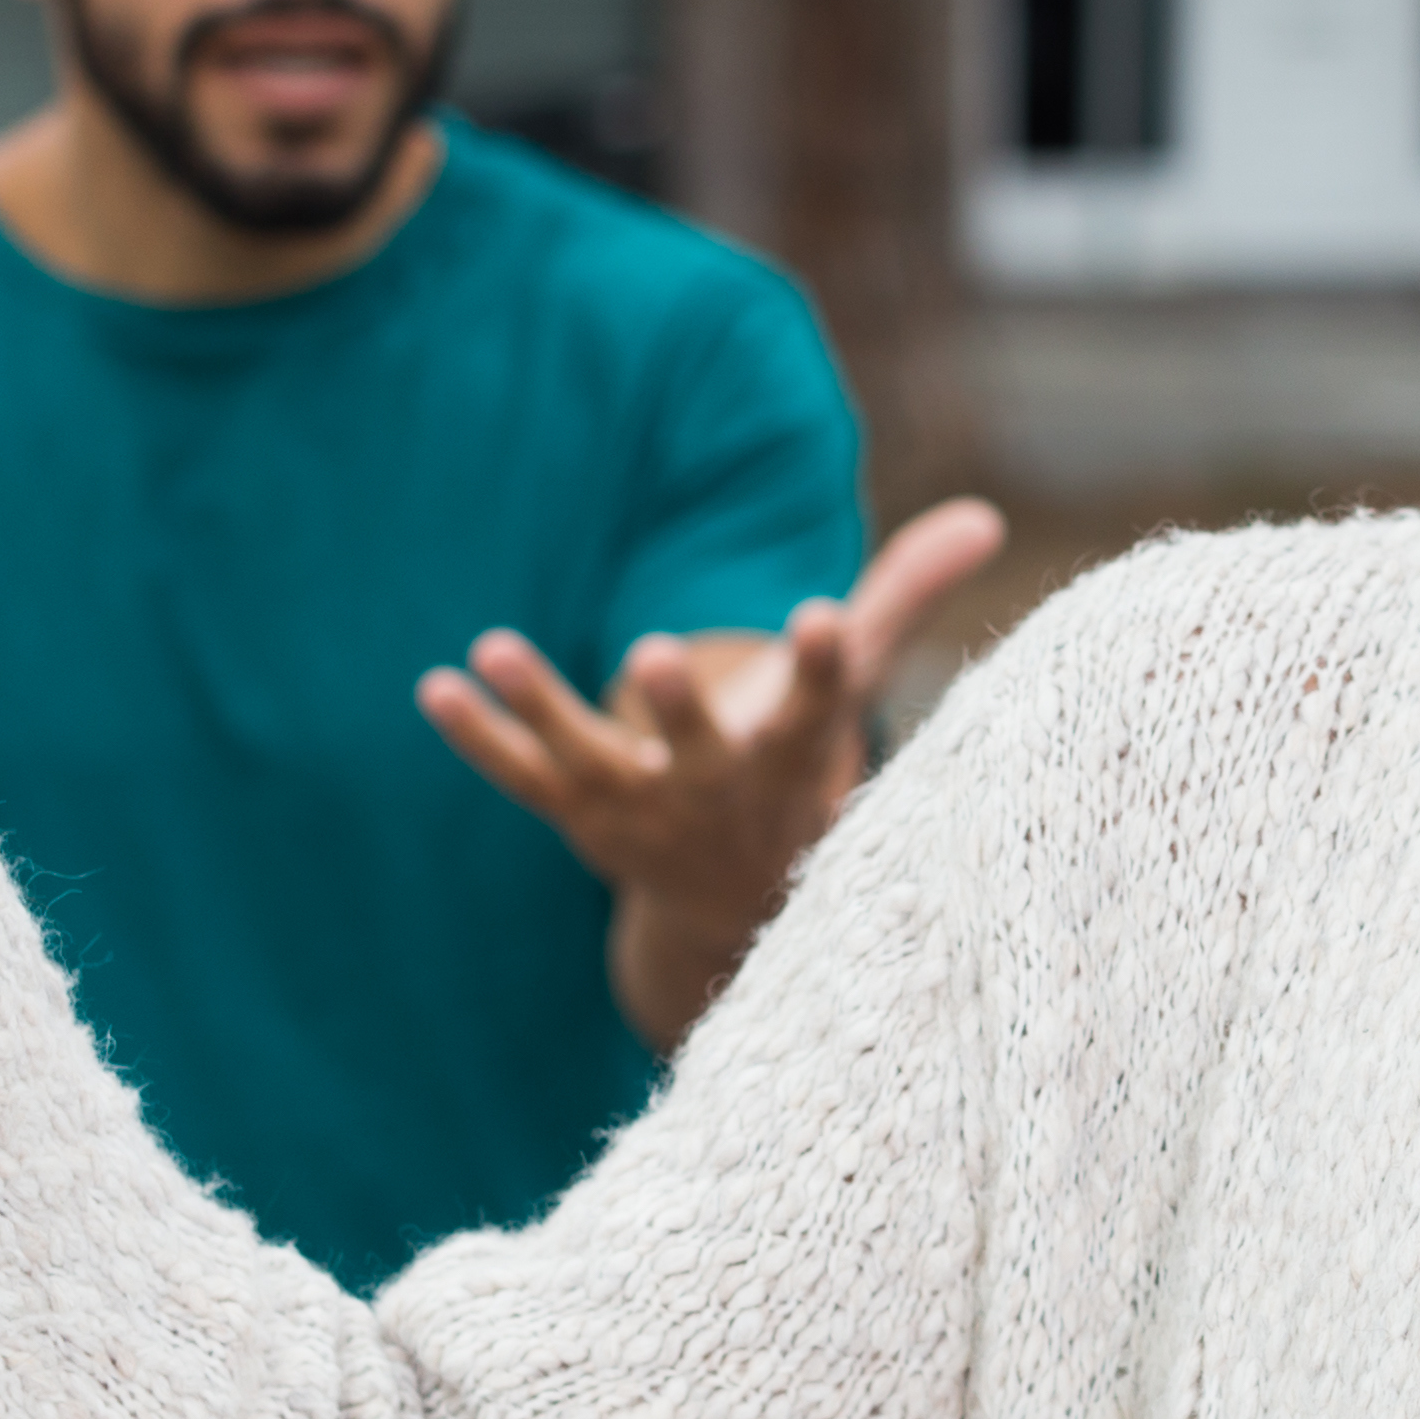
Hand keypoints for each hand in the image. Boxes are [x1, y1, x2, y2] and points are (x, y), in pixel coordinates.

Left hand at [414, 496, 1010, 1047]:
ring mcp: (641, 809)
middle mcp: (717, 790)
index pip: (817, 706)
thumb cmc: (799, 769)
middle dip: (675, 707)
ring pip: (588, 761)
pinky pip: (522, 779)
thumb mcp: (850, 688)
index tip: (817, 618)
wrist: (732, 904)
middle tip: (654, 653)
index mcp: (792, 756)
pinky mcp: (579, 817)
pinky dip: (480, 737)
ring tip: (491, 646)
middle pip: (697, 750)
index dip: (820, 664)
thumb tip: (985, 514)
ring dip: (541, 707)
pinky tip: (434, 688)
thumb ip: (903, 599)